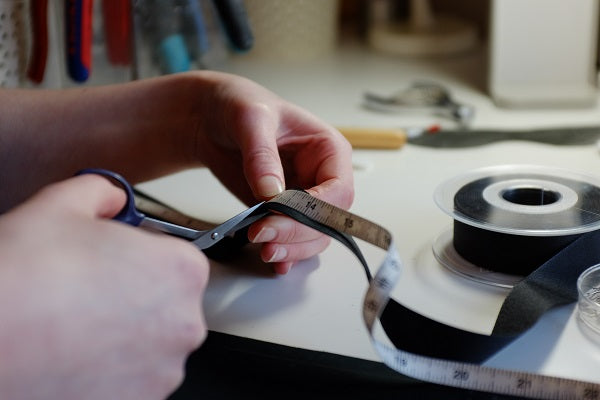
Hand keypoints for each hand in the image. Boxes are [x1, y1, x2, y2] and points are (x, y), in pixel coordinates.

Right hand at [0, 174, 207, 399]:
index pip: (174, 258)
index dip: (139, 256)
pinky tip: (76, 356)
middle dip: (134, 297)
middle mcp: (184, 323)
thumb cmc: (23, 276)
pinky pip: (132, 380)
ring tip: (76, 326)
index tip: (114, 262)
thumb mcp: (64, 204)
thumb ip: (103, 192)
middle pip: (165, 303)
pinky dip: (111, 371)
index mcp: (182, 270)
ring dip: (123, 336)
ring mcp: (163, 371)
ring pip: (150, 345)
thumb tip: (112, 196)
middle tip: (87, 294)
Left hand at [193, 72, 354, 273]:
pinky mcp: (282, 212)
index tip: (282, 215)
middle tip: (264, 237)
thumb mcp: (250, 119)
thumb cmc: (239, 105)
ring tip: (265, 250)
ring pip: (313, 235)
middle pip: (328, 220)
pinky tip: (275, 262)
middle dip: (299, 233)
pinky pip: (291, 238)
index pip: (338, 189)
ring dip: (293, 248)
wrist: (211, 118)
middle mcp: (321, 177)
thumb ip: (261, 154)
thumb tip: (272, 193)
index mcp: (328, 150)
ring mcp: (303, 197)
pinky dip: (286, 252)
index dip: (317, 209)